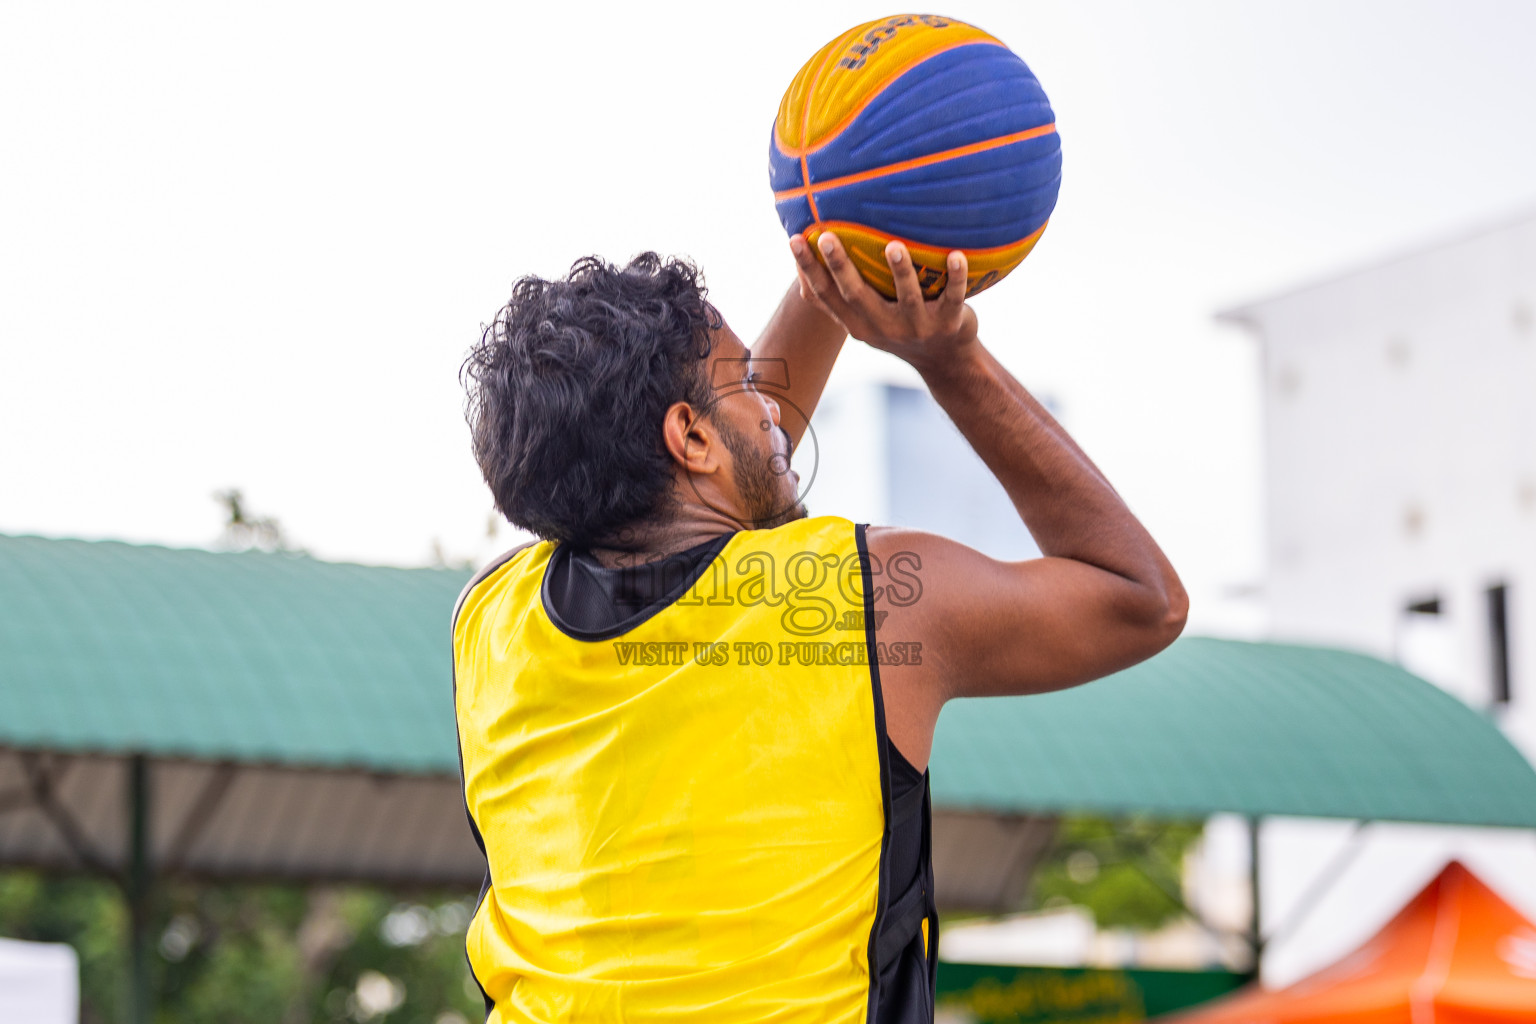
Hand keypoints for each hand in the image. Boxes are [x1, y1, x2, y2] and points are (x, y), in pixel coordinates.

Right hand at [790, 232, 979, 373]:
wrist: (946, 360)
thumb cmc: (900, 326)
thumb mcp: (865, 320)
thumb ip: (840, 298)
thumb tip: (802, 263)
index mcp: (858, 324)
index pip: (825, 295)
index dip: (809, 269)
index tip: (794, 240)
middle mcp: (883, 327)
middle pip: (857, 296)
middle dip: (840, 266)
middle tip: (827, 237)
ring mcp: (916, 328)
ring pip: (906, 298)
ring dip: (900, 272)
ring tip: (893, 246)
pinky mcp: (948, 324)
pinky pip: (953, 297)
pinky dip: (955, 277)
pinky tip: (955, 255)